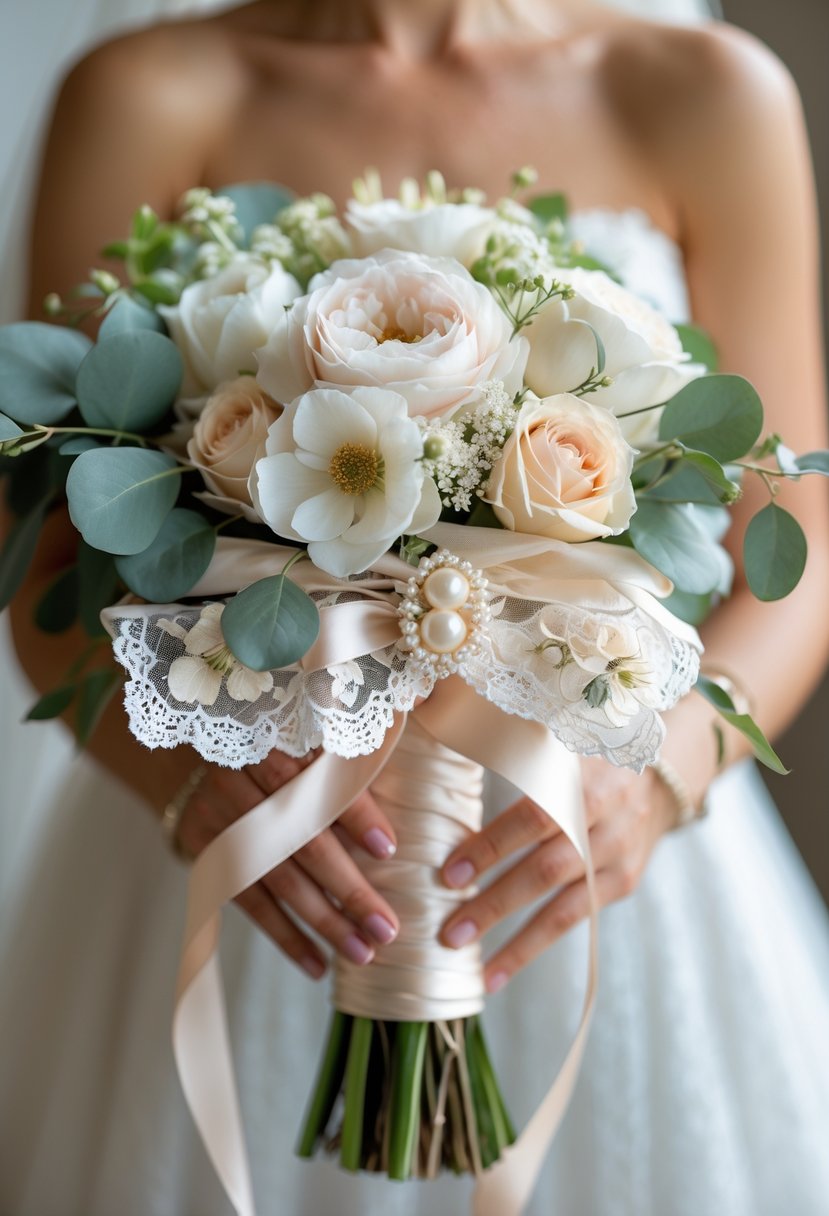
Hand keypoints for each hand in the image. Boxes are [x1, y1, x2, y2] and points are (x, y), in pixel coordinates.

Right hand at [174, 749, 399, 980]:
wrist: (196, 751)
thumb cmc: (279, 747)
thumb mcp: (310, 738)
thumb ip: (348, 765)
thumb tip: (396, 825)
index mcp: (277, 740)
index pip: (320, 780)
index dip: (355, 813)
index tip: (388, 849)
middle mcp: (242, 774)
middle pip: (301, 840)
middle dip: (347, 889)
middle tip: (386, 928)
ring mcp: (218, 814)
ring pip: (276, 877)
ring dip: (322, 921)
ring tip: (362, 952)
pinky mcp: (202, 847)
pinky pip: (247, 900)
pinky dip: (284, 935)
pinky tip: (317, 963)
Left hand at [439, 756, 676, 992]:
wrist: (657, 778)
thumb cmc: (582, 758)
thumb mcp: (557, 745)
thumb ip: (514, 756)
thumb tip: (448, 767)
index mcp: (581, 777)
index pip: (533, 818)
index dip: (492, 847)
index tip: (450, 875)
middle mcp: (604, 820)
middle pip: (545, 870)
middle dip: (495, 905)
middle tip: (450, 933)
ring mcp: (616, 856)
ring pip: (564, 908)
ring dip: (516, 943)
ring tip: (475, 968)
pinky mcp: (623, 883)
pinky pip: (577, 921)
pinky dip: (535, 947)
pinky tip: (501, 970)